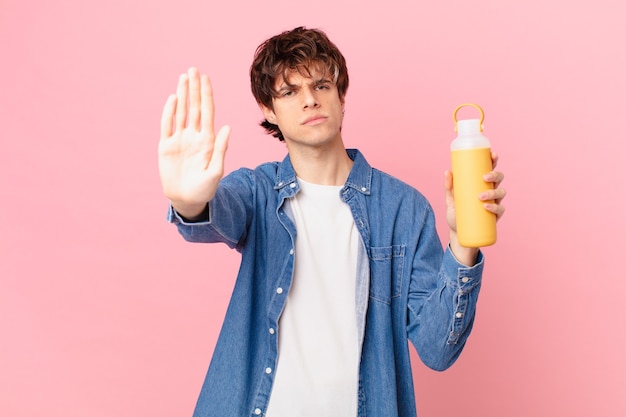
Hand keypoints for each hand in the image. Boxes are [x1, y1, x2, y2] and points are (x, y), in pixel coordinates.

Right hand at [159, 67, 229, 218]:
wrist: (187, 200)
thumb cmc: (205, 189)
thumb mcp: (216, 171)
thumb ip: (221, 149)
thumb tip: (228, 127)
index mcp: (208, 140)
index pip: (207, 112)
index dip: (207, 95)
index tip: (206, 78)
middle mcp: (194, 136)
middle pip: (194, 107)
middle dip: (194, 89)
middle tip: (194, 70)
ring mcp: (179, 140)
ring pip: (181, 112)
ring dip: (182, 95)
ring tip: (183, 78)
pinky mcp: (166, 146)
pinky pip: (167, 125)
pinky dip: (169, 112)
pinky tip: (173, 99)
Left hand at [444, 151, 505, 263]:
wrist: (458, 233)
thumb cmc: (457, 213)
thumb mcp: (450, 199)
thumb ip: (449, 186)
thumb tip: (447, 171)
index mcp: (482, 183)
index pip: (490, 168)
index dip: (494, 160)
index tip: (492, 154)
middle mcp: (491, 191)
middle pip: (499, 178)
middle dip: (494, 175)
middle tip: (484, 177)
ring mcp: (494, 203)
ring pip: (501, 192)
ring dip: (493, 192)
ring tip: (480, 196)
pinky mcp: (495, 216)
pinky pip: (500, 209)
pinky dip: (494, 207)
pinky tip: (486, 206)